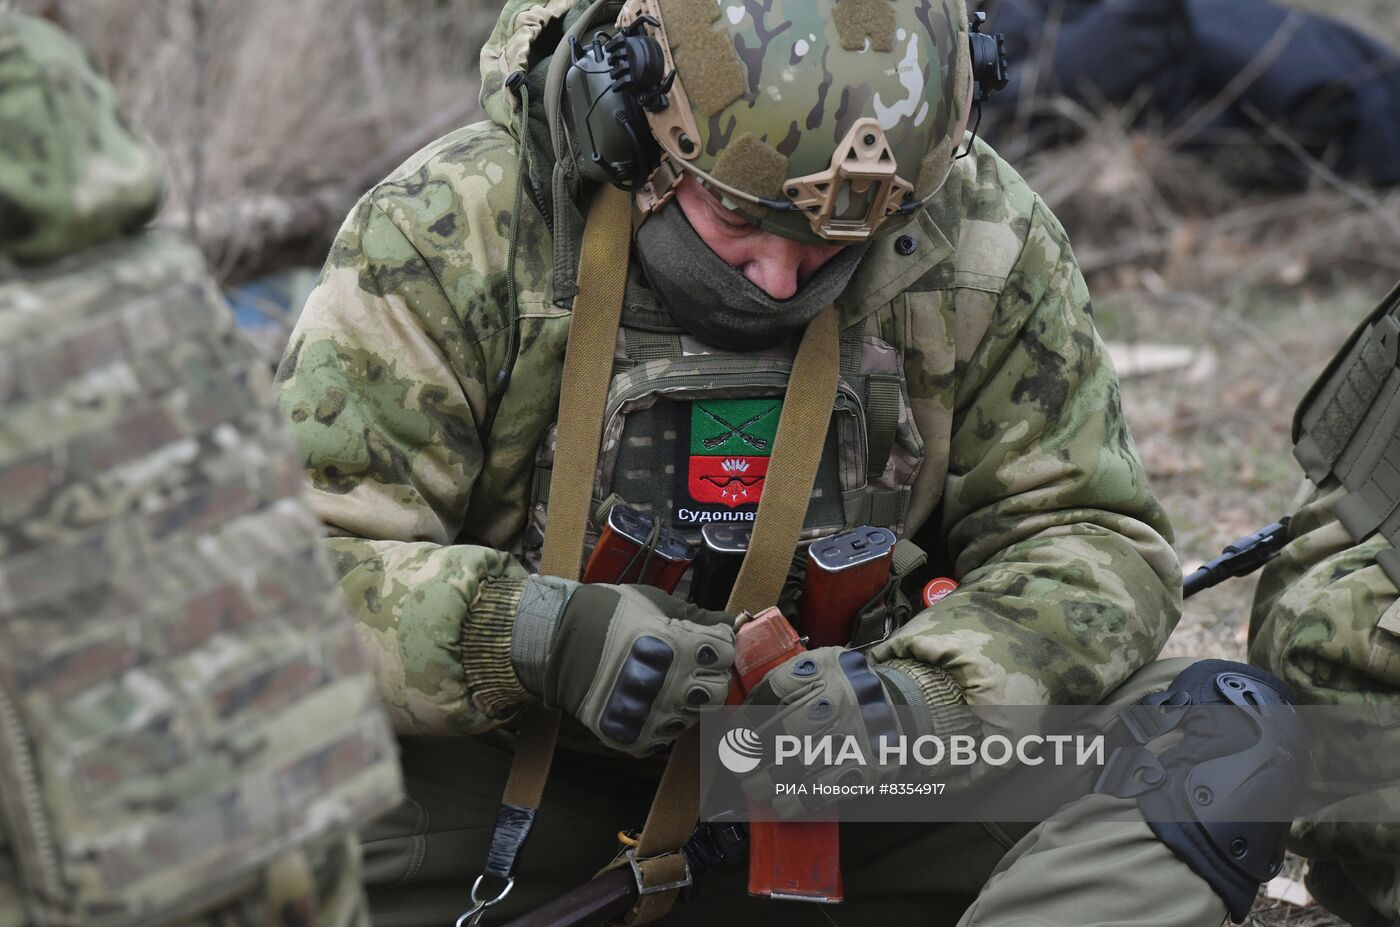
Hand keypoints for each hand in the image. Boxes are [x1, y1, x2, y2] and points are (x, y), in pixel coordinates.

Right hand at [511, 576, 734, 756]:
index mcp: (683, 648)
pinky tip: (645, 704)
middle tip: (687, 667)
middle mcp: (674, 687)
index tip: (705, 644)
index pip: (727, 655)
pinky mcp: (634, 737)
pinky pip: (663, 738)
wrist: (556, 643)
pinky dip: (659, 724)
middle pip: (717, 692)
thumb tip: (729, 621)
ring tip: (660, 684)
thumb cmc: (607, 615)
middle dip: (707, 678)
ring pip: (692, 718)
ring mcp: (654, 716)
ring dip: (683, 702)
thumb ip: (696, 616)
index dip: (717, 647)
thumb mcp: (655, 602)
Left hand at [738, 647, 925, 816]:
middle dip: (752, 753)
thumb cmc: (846, 692)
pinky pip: (826, 788)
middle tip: (738, 766)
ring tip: (754, 787)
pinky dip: (799, 801)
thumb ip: (786, 682)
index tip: (733, 735)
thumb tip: (741, 717)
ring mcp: (855, 734)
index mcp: (824, 670)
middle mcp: (840, 699)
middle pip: (784, 729)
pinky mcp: (867, 767)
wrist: (903, 710)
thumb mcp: (821, 668)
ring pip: (801, 762)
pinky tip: (781, 805)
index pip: (775, 692)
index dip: (747, 718)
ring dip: (769, 780)